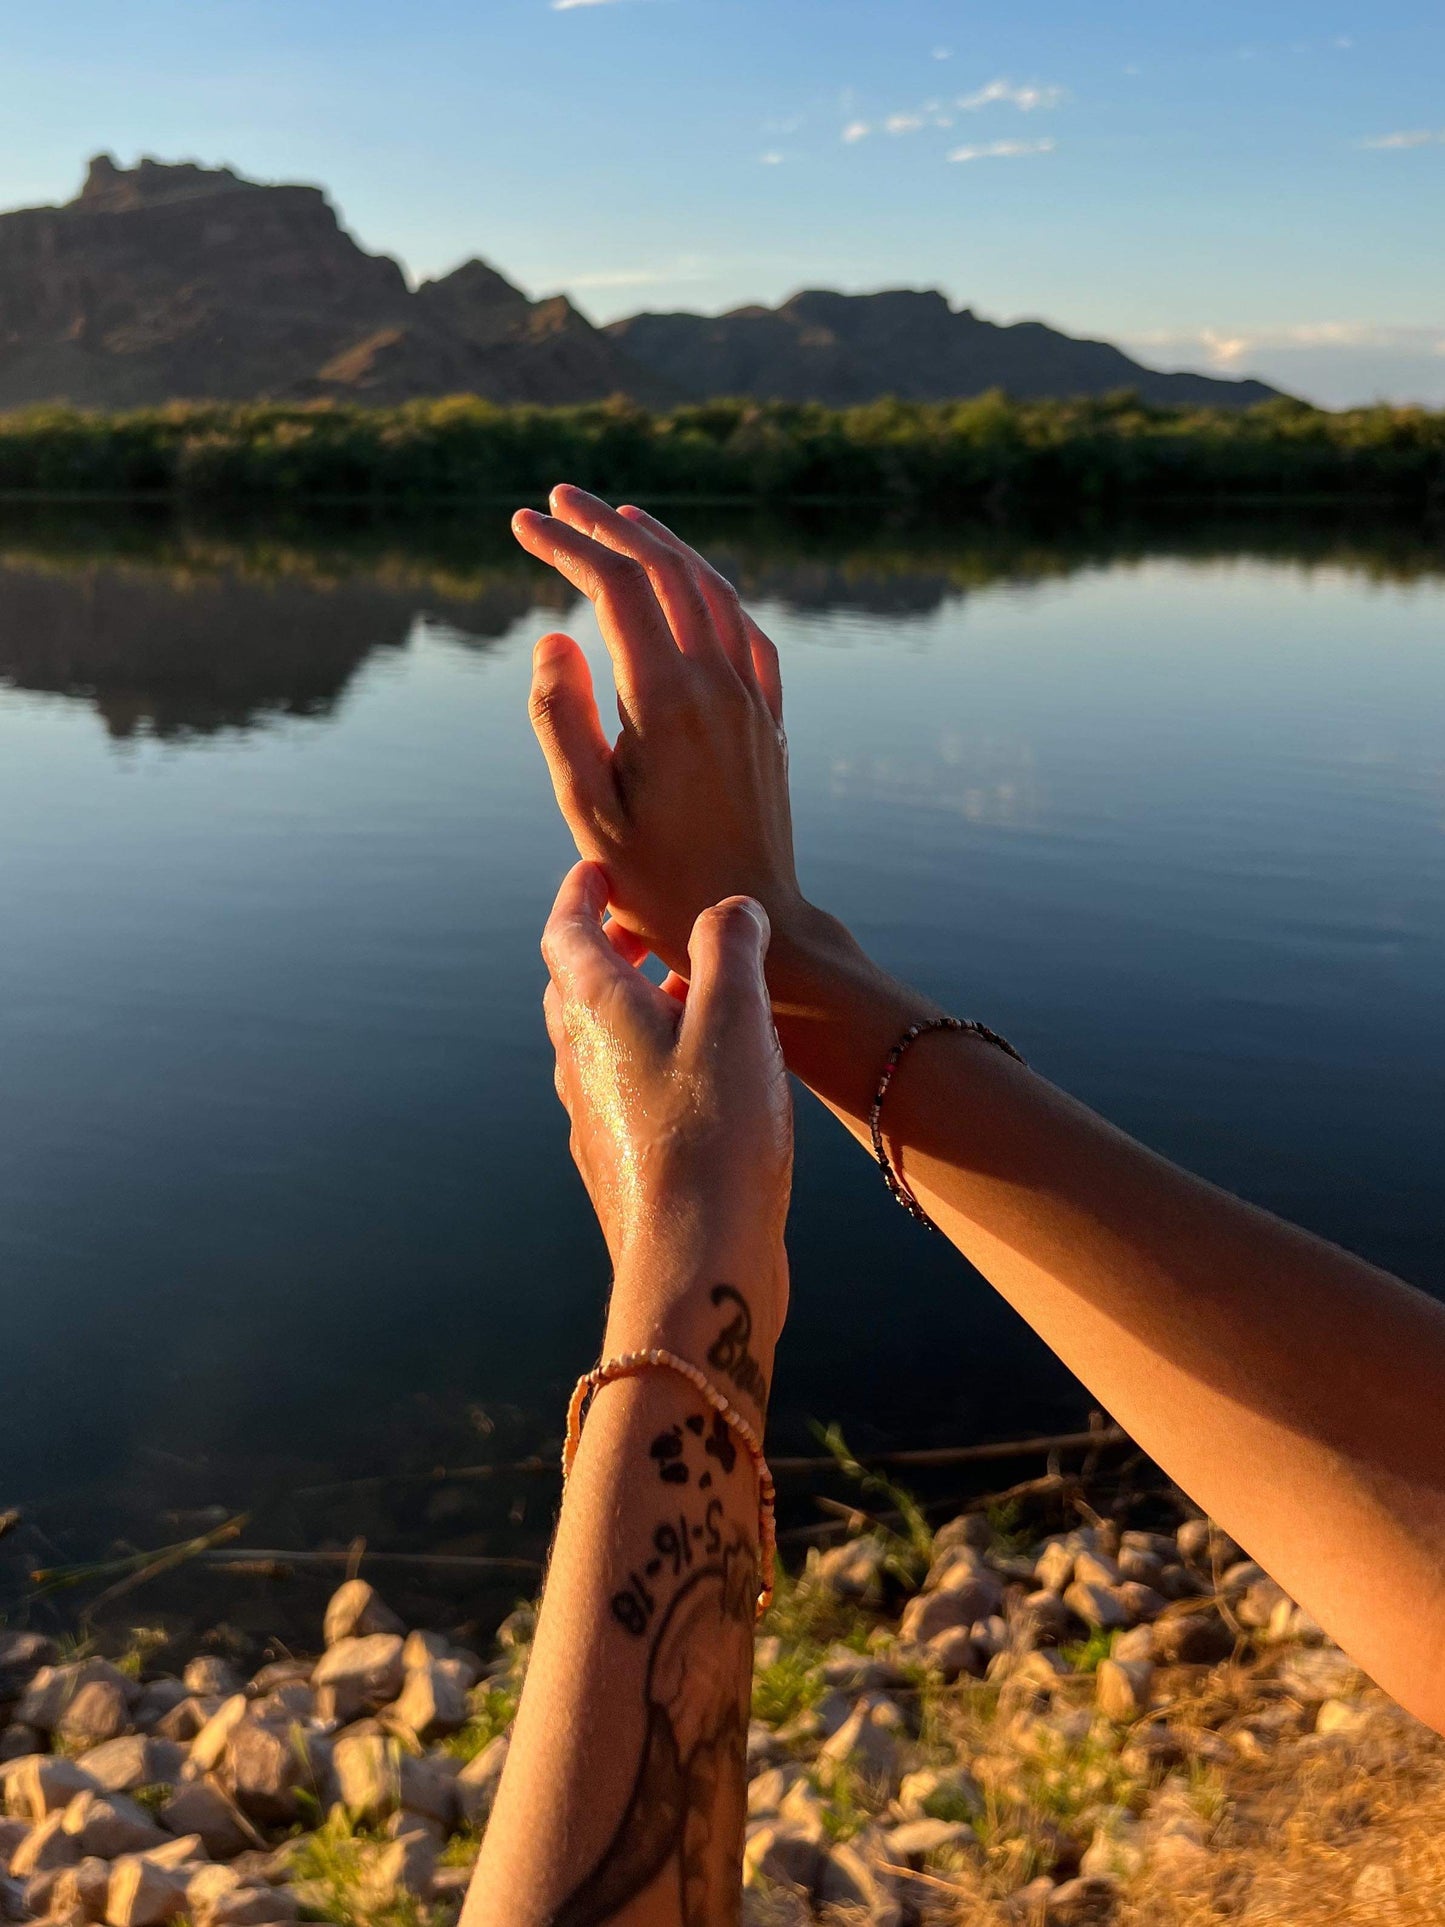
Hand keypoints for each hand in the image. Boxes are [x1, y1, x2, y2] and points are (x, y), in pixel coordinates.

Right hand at [514, 488, 806, 981]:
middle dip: (608, 524)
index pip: (614, 587)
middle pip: (665, 569)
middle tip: (557, 499)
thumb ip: (561, 718)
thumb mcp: (585, 810)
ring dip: (664, 544)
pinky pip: (746, 629)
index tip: (521, 524)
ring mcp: (753, 698)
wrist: (748, 921)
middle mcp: (718, 684)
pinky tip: (691, 585)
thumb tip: (553, 635)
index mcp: (665, 700)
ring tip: (620, 518)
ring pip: (712, 589)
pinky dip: (711, 589)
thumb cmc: (653, 880)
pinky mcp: (771, 719)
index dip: (567, 544)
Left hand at [541, 861, 792, 1360]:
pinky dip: (653, 1062)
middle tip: (650, 932)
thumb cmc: (714, 1134)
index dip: (581, 894)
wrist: (696, 1261)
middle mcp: (580, 1062)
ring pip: (601, 1044)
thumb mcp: (735, 1018)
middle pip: (575, 989)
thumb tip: (729, 909)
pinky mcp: (621, 1163)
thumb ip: (730, 948)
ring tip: (695, 1001)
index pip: (566, 932)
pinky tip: (704, 1081)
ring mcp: (594, 1118)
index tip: (599, 873)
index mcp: (596, 1012)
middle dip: (610, 951)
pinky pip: (624, 1092)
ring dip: (638, 1010)